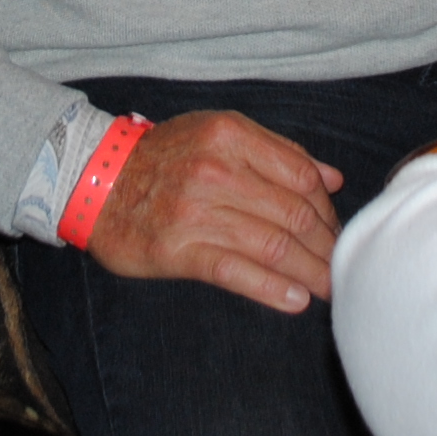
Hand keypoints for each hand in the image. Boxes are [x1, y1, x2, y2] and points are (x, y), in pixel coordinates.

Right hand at [86, 110, 345, 314]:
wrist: (95, 181)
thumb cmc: (165, 157)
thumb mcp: (218, 133)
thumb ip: (278, 152)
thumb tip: (333, 178)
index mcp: (230, 135)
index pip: (301, 176)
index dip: (328, 209)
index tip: (335, 231)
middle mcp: (215, 170)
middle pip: (293, 214)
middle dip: (326, 247)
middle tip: (341, 267)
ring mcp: (196, 212)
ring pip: (272, 246)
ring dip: (310, 273)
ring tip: (329, 290)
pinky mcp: (178, 251)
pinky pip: (237, 272)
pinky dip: (272, 289)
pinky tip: (296, 301)